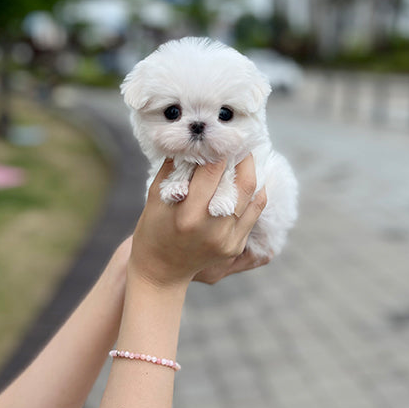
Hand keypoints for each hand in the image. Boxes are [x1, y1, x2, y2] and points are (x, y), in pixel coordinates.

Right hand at [129, 155, 266, 288]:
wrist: (160, 272)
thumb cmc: (152, 230)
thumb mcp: (155, 198)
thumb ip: (174, 169)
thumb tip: (191, 142)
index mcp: (188, 215)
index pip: (213, 171)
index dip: (220, 149)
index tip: (222, 135)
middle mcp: (212, 228)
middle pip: (241, 182)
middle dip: (242, 157)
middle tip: (239, 142)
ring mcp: (227, 239)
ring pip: (252, 196)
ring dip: (251, 172)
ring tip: (246, 156)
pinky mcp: (235, 246)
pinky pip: (254, 213)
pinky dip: (256, 194)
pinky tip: (251, 181)